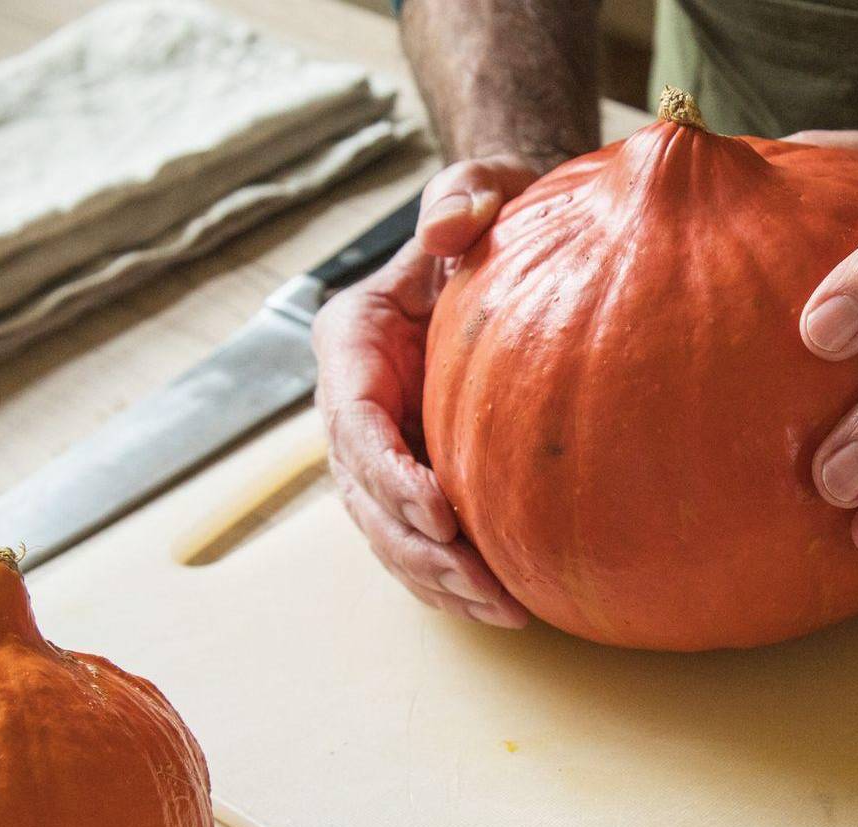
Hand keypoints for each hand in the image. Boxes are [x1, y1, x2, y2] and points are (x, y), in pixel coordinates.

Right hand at [311, 156, 544, 627]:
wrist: (503, 237)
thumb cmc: (493, 211)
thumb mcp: (482, 186)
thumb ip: (463, 194)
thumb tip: (446, 228)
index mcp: (352, 339)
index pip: (355, 421)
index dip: (389, 475)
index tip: (442, 512)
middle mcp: (352, 399)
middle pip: (366, 494)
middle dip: (420, 548)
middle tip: (487, 585)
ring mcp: (376, 442)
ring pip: (386, 530)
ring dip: (438, 580)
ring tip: (506, 610)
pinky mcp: (410, 471)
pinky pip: (416, 538)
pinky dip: (449, 578)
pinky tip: (504, 605)